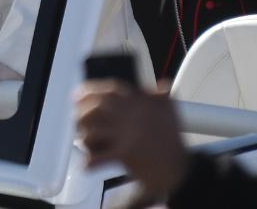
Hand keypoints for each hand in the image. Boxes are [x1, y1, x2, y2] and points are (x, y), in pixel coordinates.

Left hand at [76, 79, 187, 199]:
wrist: (180, 170)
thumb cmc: (172, 141)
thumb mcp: (171, 112)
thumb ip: (162, 97)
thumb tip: (162, 85)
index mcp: (141, 102)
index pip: (111, 88)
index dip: (91, 88)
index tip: (79, 93)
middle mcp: (132, 115)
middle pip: (97, 107)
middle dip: (81, 111)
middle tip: (76, 117)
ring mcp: (127, 134)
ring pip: (94, 129)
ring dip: (83, 134)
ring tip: (81, 138)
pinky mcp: (125, 154)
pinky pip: (100, 156)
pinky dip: (90, 161)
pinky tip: (86, 164)